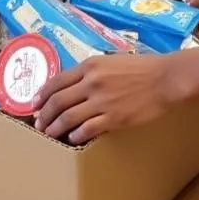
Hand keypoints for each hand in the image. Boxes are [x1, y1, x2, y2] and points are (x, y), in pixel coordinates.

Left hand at [33, 53, 173, 143]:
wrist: (164, 79)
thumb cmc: (140, 68)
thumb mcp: (111, 61)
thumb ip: (91, 71)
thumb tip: (74, 84)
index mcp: (90, 65)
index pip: (57, 81)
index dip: (42, 95)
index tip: (34, 104)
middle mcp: (91, 82)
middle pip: (58, 101)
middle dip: (44, 114)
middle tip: (38, 124)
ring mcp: (101, 101)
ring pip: (68, 117)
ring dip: (55, 128)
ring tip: (49, 134)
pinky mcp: (113, 118)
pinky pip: (87, 129)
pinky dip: (76, 135)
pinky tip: (72, 138)